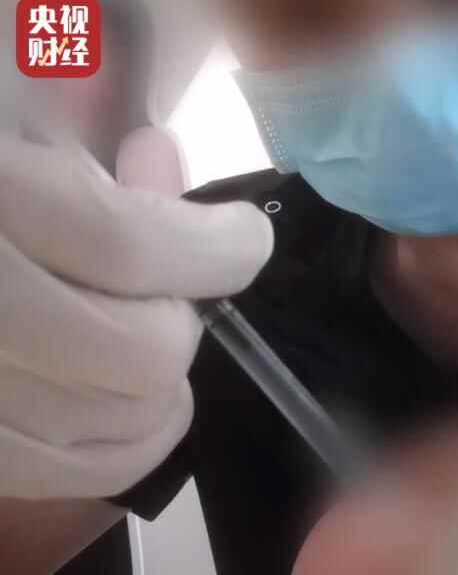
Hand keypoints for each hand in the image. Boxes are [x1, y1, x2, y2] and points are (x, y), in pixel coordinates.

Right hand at [0, 132, 272, 498]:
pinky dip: (127, 442)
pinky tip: (137, 405)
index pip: (129, 244)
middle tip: (176, 291)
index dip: (217, 248)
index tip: (242, 237)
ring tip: (154, 341)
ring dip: (164, 383)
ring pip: (116, 422)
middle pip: (139, 351)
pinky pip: (66, 470)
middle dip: (183, 319)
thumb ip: (73, 136)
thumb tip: (161, 161)